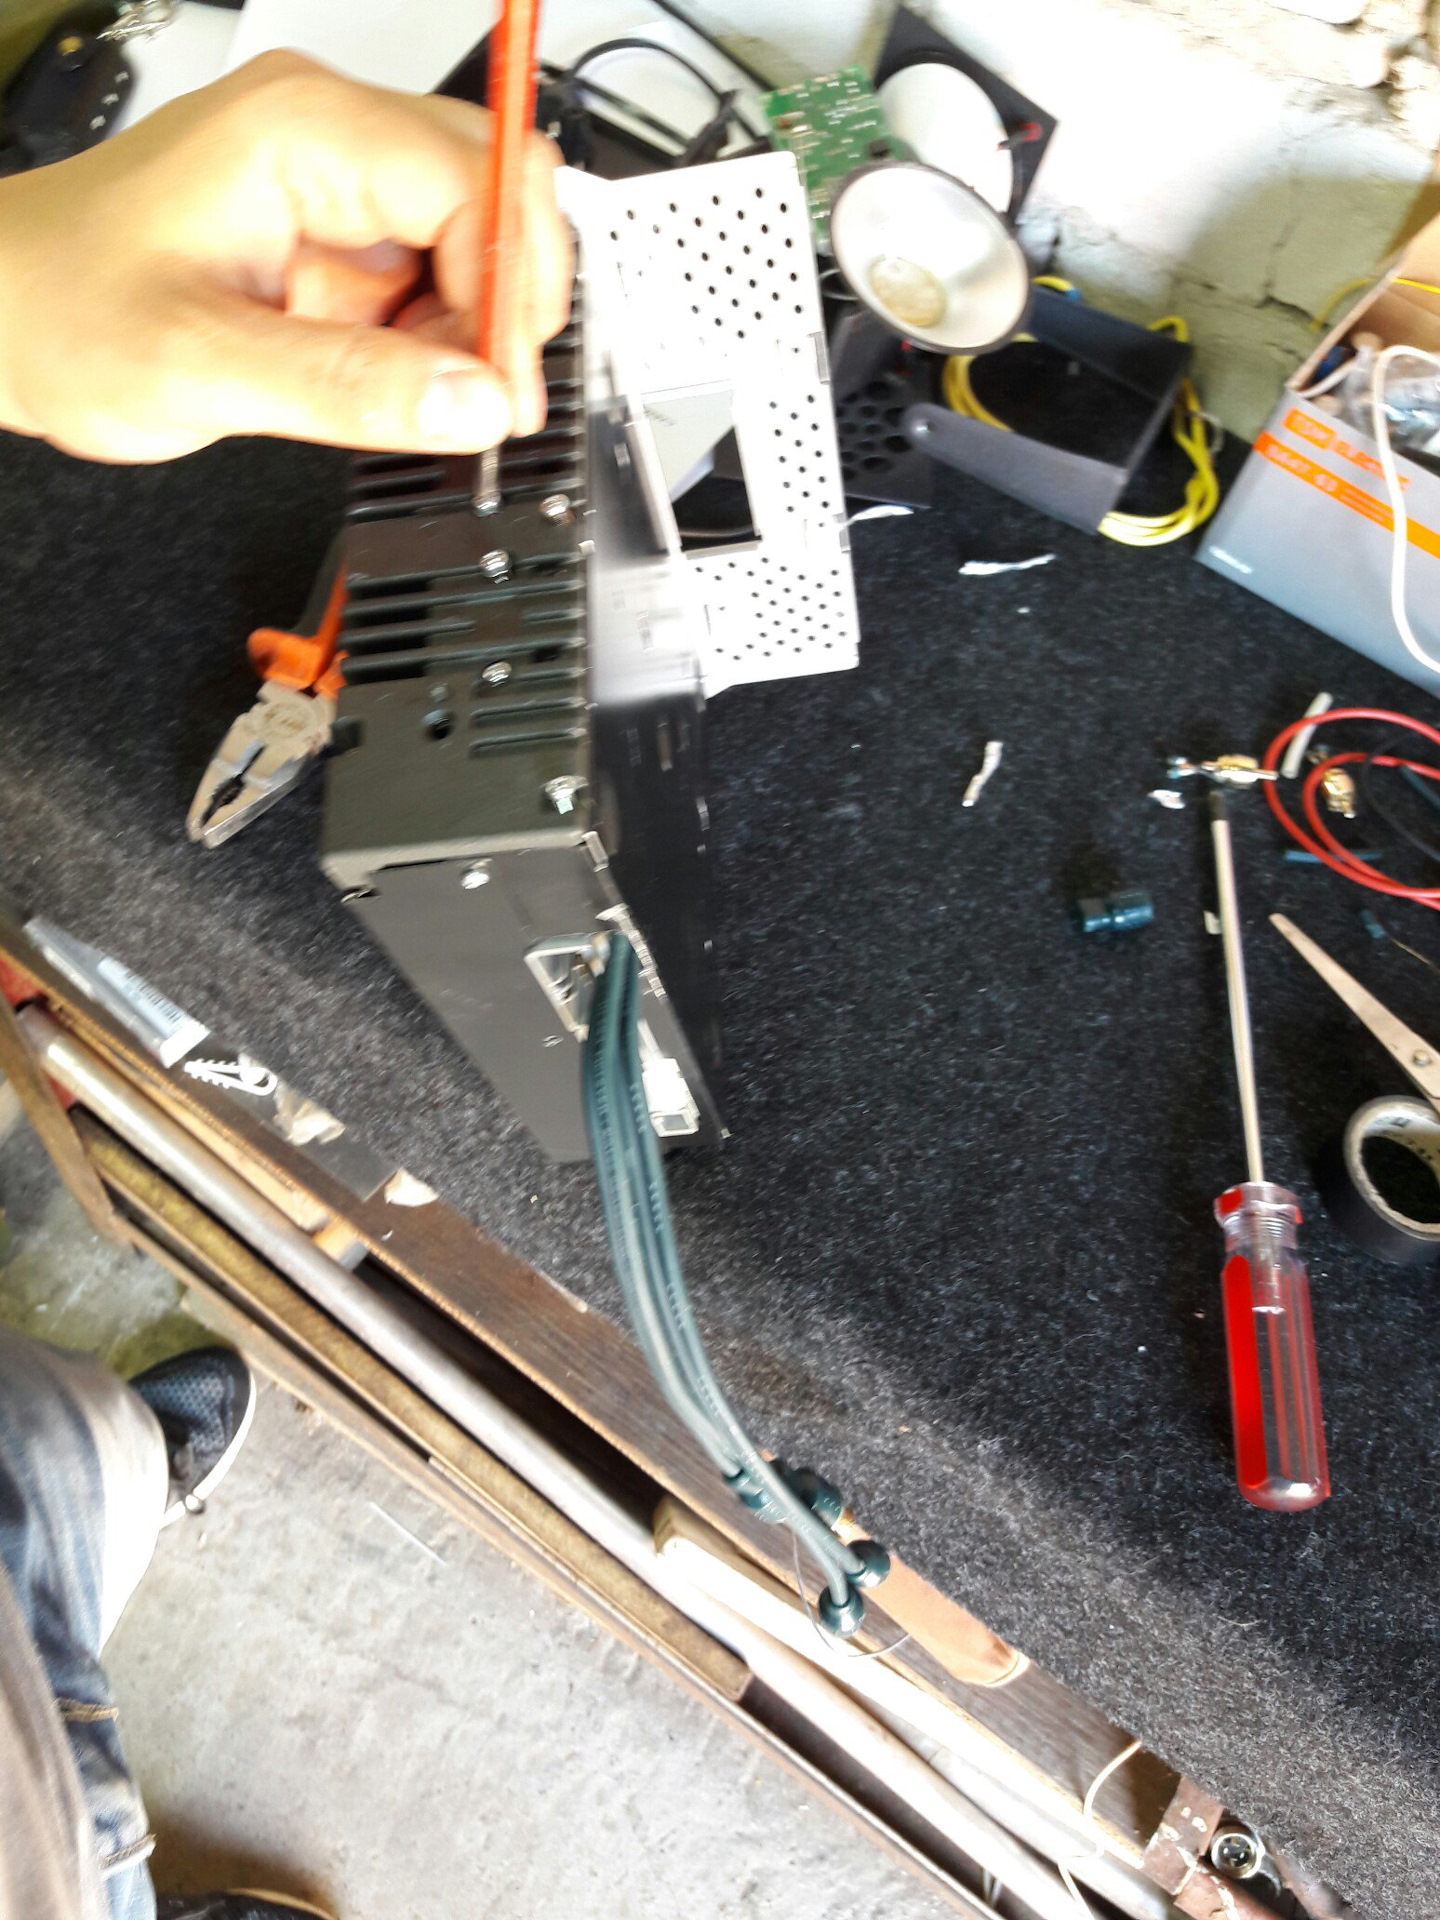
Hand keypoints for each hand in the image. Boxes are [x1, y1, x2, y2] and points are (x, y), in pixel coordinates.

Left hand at [0, 52, 571, 460]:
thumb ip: (349, 389)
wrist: (2, 313)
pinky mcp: (337, 226)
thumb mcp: (203, 368)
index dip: (509, 292)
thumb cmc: (64, 310)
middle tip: (484, 402)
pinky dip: (438, 337)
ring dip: (473, 327)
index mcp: (300, 130)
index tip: (502, 390)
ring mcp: (337, 175)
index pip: (474, 183)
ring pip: (476, 236)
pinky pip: (432, 271)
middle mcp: (328, 132)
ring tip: (415, 394)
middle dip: (508, 304)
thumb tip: (475, 405)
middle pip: (497, 191)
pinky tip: (392, 378)